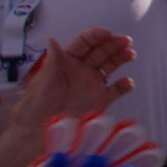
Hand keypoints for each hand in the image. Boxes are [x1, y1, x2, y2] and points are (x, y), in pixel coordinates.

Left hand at [0, 30, 136, 166]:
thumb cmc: (36, 106)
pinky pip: (116, 90)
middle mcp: (82, 70)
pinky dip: (124, 85)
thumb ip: (52, 62)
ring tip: (130, 55)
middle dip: (113, 44)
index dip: (95, 36)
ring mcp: (92, 84)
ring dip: (121, 58)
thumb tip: (52, 39)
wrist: (38, 133)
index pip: (84, 43)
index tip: (107, 33)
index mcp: (67, 62)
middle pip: (101, 51)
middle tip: (125, 41)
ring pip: (111, 66)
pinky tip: (127, 83)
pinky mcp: (100, 100)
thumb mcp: (43, 82)